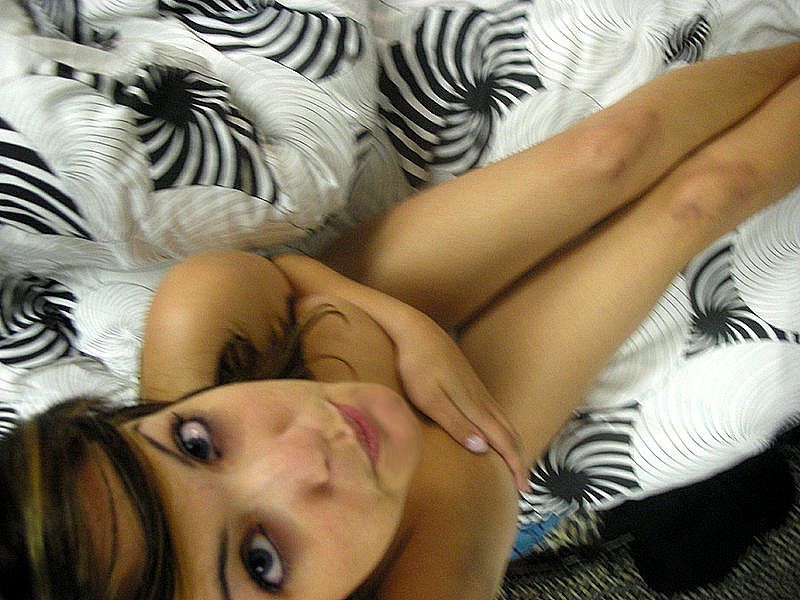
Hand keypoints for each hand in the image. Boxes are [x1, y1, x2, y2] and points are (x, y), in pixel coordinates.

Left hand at [390, 309, 530, 491]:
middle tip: (524, 486)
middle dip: (519, 460)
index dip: (515, 466)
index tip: (523, 489)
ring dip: (513, 445)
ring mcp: (477, 390)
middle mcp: (481, 399)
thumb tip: (483, 449)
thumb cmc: (416, 365)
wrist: (415, 329)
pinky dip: (503, 429)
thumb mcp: (429, 398)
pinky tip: (496, 434)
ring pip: (504, 422)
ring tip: (515, 464)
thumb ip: (455, 424)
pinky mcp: (470, 383)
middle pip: (510, 433)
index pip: (503, 442)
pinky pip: (495, 412)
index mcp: (474, 406)